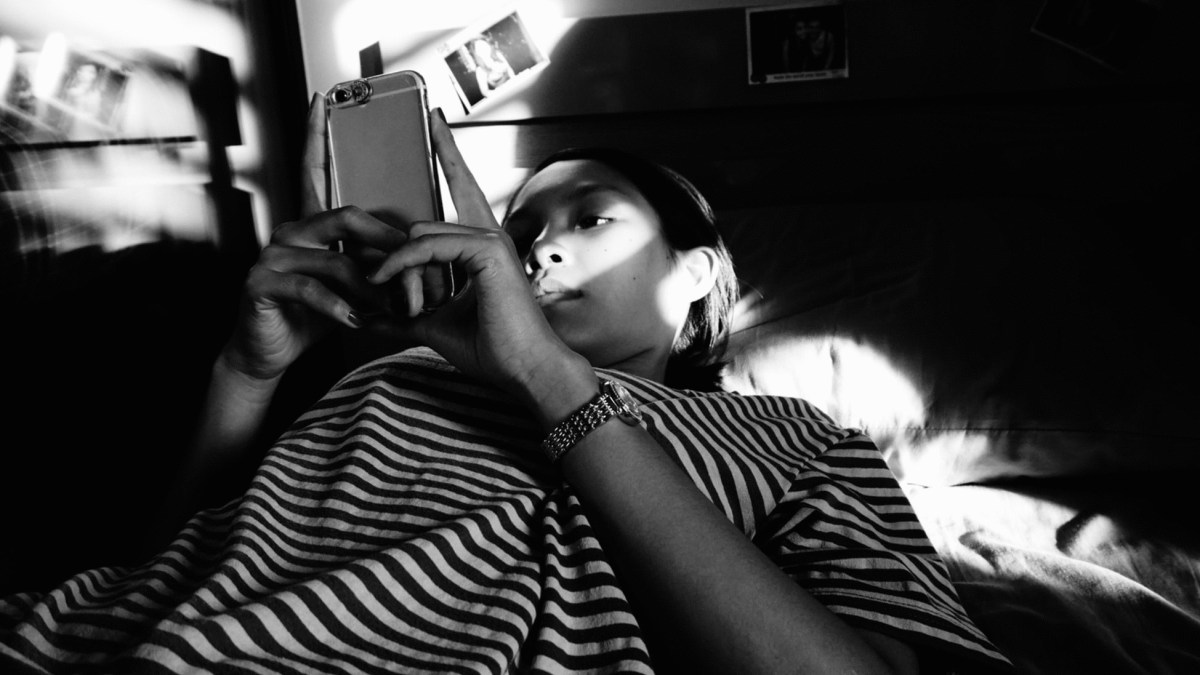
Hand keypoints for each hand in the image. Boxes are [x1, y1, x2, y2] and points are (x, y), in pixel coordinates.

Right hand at [221, 94, 405, 380]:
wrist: (270, 352)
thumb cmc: (314, 315)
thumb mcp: (350, 283)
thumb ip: (371, 258)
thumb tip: (416, 246)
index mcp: (311, 225)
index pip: (315, 171)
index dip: (317, 135)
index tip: (324, 99)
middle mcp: (290, 231)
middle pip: (345, 216)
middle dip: (387, 241)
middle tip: (419, 261)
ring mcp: (273, 255)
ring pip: (335, 260)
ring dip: (372, 287)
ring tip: (396, 308)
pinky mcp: (261, 283)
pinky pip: (311, 290)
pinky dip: (339, 307)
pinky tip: (356, 322)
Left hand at [366, 110, 589, 400]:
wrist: (526, 371)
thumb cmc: (493, 350)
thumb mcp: (436, 327)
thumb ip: (405, 312)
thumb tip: (370, 316)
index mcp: (483, 247)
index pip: (461, 190)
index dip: (448, 153)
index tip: (435, 120)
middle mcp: (489, 236)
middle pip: (426, 221)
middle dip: (391, 248)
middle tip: (369, 276)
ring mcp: (491, 240)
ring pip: (421, 234)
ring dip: (392, 263)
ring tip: (374, 287)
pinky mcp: (489, 251)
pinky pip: (429, 246)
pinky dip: (402, 263)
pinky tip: (385, 279)